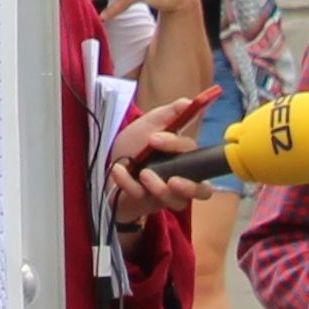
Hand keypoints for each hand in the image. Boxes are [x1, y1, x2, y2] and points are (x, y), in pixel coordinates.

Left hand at [104, 87, 205, 233]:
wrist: (104, 166)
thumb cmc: (132, 146)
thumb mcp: (147, 125)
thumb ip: (168, 115)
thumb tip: (188, 102)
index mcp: (183, 157)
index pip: (193, 154)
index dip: (177, 146)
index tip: (154, 138)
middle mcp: (181, 179)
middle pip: (203, 191)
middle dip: (190, 187)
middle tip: (172, 180)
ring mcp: (166, 195)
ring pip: (178, 203)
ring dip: (159, 188)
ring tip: (141, 174)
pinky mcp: (149, 206)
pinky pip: (145, 201)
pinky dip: (129, 185)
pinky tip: (118, 171)